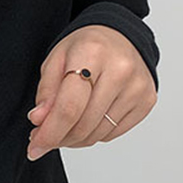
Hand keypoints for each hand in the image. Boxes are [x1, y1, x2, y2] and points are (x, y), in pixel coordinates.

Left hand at [27, 24, 156, 159]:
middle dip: (59, 138)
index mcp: (93, 54)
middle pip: (83, 125)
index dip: (49, 133)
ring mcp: (137, 87)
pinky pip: (112, 134)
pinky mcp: (147, 101)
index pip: (69, 107)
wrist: (119, 36)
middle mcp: (120, 70)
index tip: (35, 146)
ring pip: (97, 133)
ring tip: (65, 126)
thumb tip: (39, 121)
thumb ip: (46, 92)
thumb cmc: (87, 47)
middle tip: (44, 137)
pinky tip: (86, 120)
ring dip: (75, 138)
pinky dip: (94, 134)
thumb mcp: (56, 60)